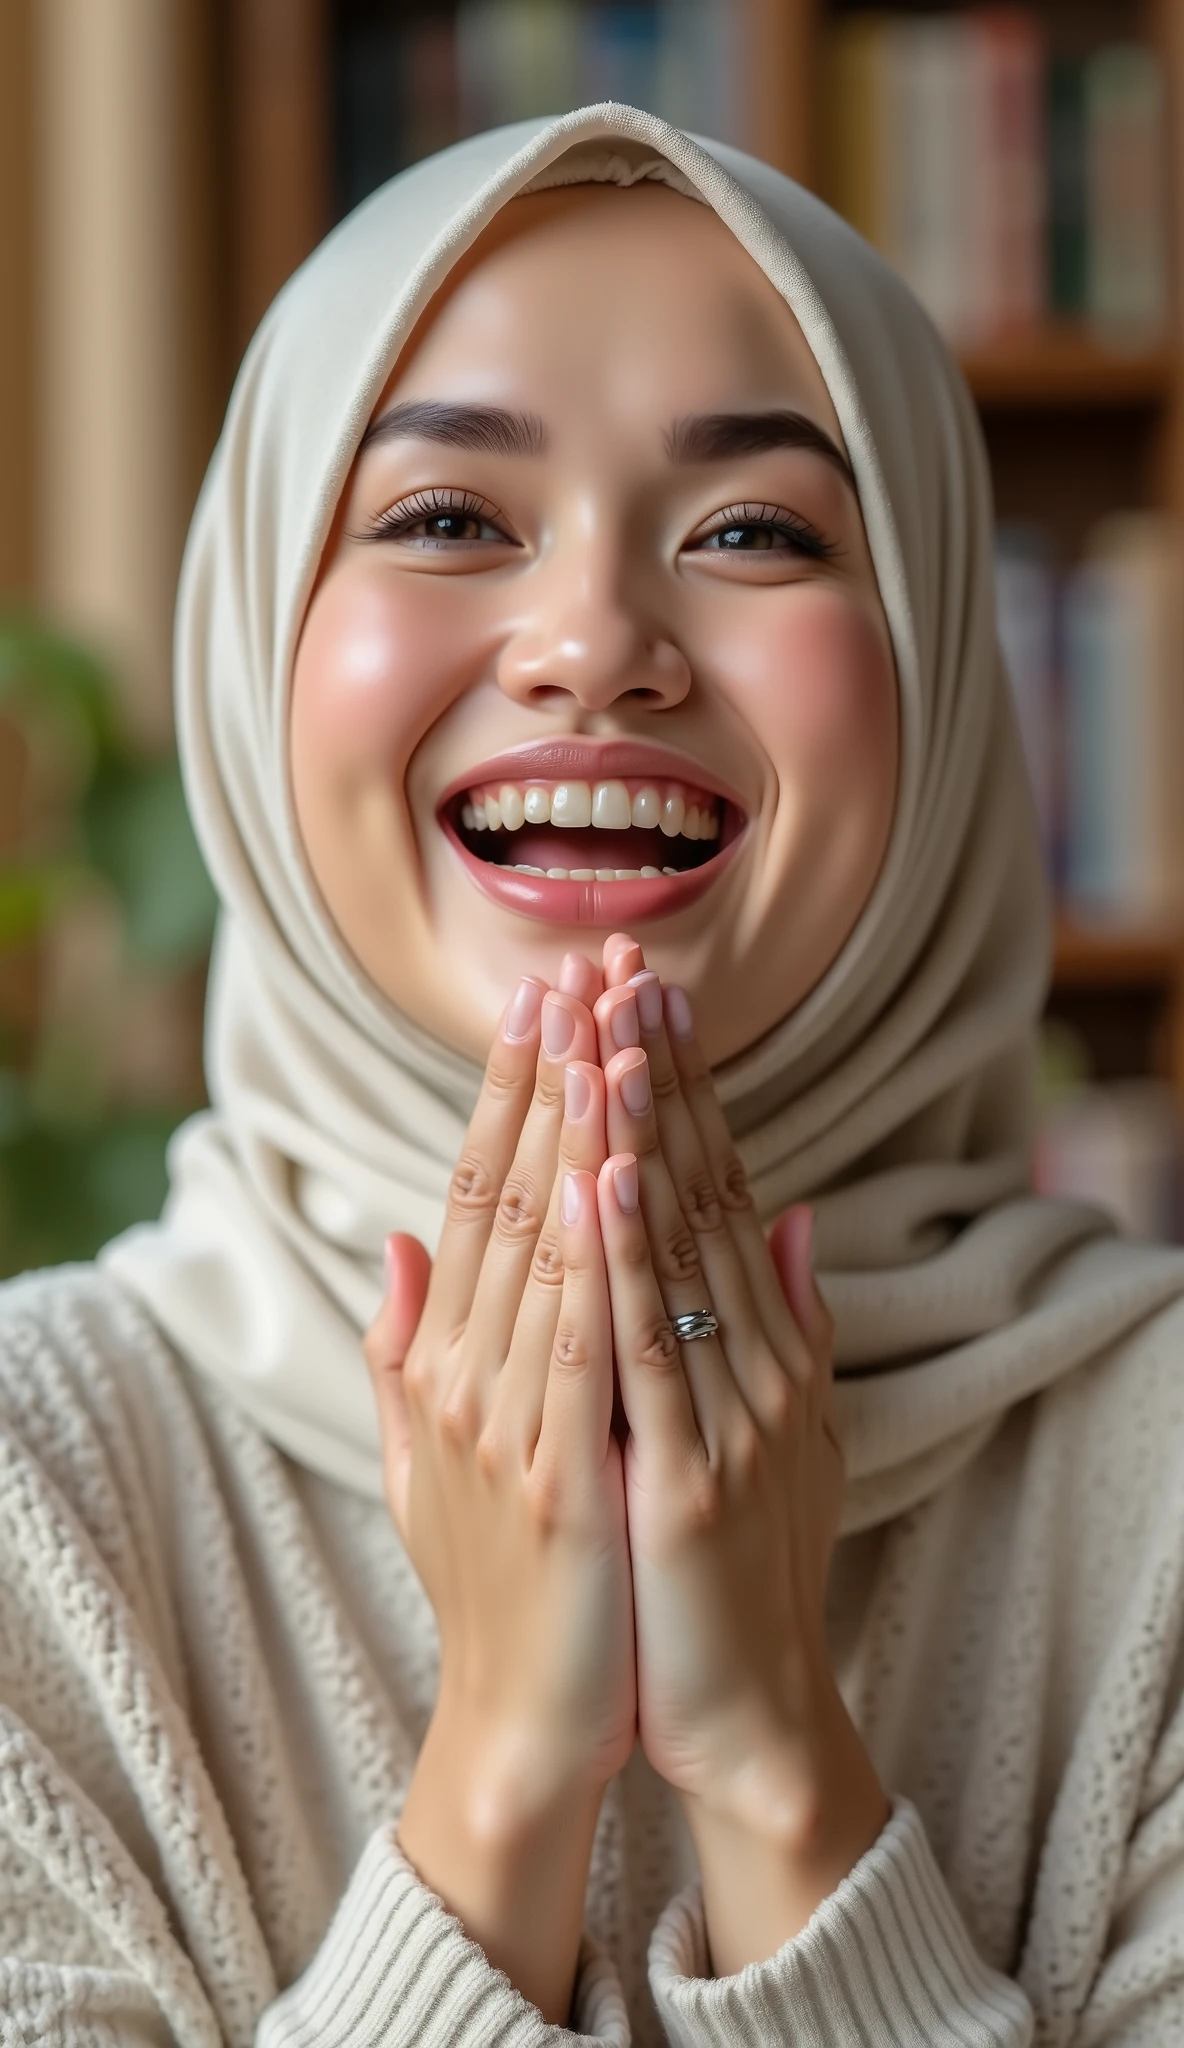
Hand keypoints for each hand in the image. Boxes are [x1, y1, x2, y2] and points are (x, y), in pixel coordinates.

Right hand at [365, 976, 635, 2020]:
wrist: (528, 1717)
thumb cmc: (501, 1576)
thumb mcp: (436, 1451)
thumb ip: (416, 1343)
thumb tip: (402, 1236)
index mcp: (452, 1360)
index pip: (479, 1195)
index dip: (510, 1093)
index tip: (544, 999)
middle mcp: (469, 1374)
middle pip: (512, 1196)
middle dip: (551, 1076)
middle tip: (580, 967)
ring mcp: (511, 1424)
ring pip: (545, 1247)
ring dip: (577, 1129)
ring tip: (602, 1027)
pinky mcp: (563, 1476)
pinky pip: (585, 1340)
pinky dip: (597, 1251)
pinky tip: (613, 1169)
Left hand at [593, 938, 888, 1970]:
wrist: (747, 1713)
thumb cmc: (726, 1568)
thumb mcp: (765, 1430)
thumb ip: (781, 1323)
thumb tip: (784, 1212)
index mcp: (752, 1346)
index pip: (710, 1187)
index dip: (679, 1087)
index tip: (641, 992)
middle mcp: (754, 1362)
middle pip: (698, 1193)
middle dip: (657, 1075)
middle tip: (625, 965)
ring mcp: (728, 1417)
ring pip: (676, 1251)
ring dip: (642, 1134)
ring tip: (613, 1031)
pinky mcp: (691, 1478)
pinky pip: (647, 1349)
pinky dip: (625, 1258)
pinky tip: (605, 1176)